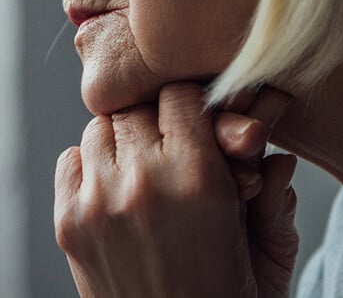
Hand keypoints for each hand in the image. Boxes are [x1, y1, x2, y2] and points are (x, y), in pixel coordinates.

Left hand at [54, 83, 298, 296]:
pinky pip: (70, 160)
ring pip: (101, 128)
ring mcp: (98, 201)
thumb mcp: (270, 250)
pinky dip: (90, 167)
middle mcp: (144, 182)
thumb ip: (274, 190)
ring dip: (124, 142)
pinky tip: (117, 193)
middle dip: (159, 123)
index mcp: (199, 178)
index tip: (203, 127)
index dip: (194, 107)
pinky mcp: (68, 222)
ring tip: (147, 173)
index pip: (180, 92)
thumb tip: (271, 144)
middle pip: (138, 105)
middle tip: (177, 151)